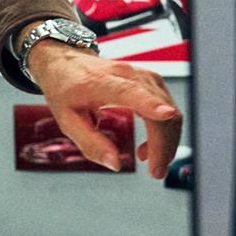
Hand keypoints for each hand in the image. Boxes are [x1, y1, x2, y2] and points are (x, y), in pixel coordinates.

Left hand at [26, 41, 181, 177]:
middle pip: (159, 108)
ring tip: (147, 159)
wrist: (66, 63)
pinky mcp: (151, 82)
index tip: (167, 115)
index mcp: (102, 82)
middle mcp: (128, 75)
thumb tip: (115, 164)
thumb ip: (90, 143)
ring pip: (170, 110)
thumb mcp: (66, 120)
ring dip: (166, 141)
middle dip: (163, 145)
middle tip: (156, 172)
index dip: (151, 104)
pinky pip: (168, 108)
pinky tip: (147, 146)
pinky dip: (163, 131)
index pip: (130, 92)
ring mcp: (143, 77)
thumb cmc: (65, 89)